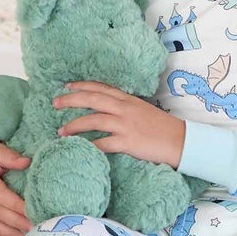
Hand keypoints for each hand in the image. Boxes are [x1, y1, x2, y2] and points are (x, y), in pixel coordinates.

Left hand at [53, 81, 185, 166]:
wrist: (181, 141)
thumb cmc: (163, 128)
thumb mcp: (143, 111)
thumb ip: (126, 109)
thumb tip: (109, 111)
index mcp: (128, 100)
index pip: (101, 88)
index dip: (82, 86)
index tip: (67, 85)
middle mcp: (125, 109)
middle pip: (92, 99)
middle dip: (71, 100)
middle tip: (55, 103)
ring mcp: (126, 125)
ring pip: (93, 120)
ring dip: (74, 125)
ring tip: (61, 132)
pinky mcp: (128, 142)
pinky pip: (103, 144)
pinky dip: (89, 146)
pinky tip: (79, 150)